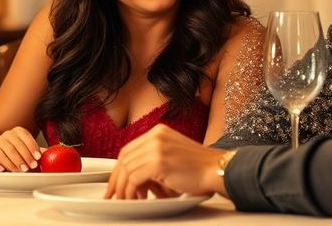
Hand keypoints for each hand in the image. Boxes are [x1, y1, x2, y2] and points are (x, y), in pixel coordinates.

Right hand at [0, 126, 43, 171]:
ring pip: (5, 152)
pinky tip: (3, 169)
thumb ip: (37, 150)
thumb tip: (47, 153)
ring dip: (13, 163)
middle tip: (30, 167)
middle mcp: (7, 135)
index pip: (25, 137)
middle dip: (24, 157)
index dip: (32, 147)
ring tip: (20, 170)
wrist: (0, 147)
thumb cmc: (18, 149)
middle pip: (15, 146)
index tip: (38, 157)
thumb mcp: (28, 147)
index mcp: (18, 131)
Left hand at [105, 124, 226, 199]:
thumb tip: (132, 181)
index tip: (115, 181)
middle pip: (125, 158)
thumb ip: (152, 162)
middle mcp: (156, 136)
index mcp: (158, 132)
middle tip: (114, 194)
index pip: (129, 149)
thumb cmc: (200, 168)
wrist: (217, 169)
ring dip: (124, 188)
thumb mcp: (172, 157)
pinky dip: (131, 191)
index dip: (119, 168)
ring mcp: (157, 147)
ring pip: (127, 169)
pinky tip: (136, 198)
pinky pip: (134, 178)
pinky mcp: (158, 162)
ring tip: (128, 199)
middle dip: (116, 179)